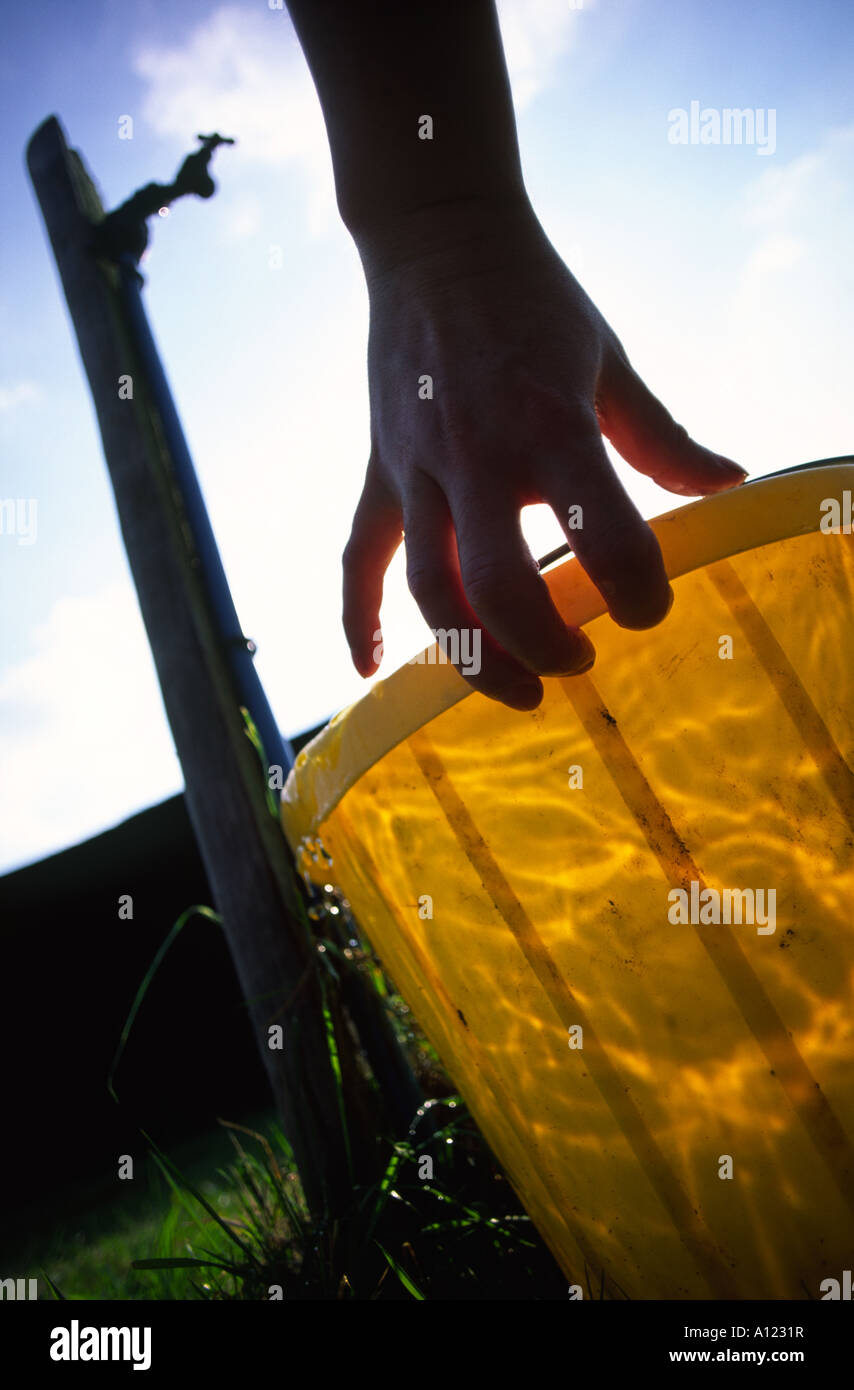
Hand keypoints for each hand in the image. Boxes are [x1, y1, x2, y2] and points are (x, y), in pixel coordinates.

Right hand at [342, 198, 746, 709]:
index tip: (651, 608)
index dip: (638, 587)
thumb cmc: (533, 300)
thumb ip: (661, 436)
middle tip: (579, 662)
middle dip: (542, 645)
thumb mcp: (608, 361)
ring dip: (473, 656)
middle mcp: (476, 455)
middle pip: (497, 587)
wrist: (436, 241)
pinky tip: (371, 668)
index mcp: (549, 424)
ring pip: (431, 590)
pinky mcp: (379, 474)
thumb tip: (726, 482)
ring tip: (517, 690)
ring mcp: (417, 469)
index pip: (603, 533)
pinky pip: (358, 559)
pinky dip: (358, 617)